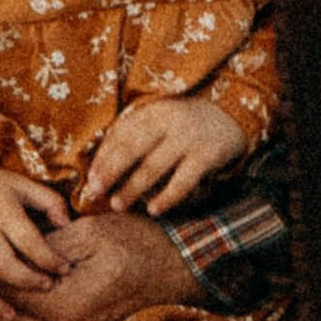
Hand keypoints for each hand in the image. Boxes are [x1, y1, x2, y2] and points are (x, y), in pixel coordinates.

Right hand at [0, 152, 67, 320]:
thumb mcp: (23, 184)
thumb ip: (50, 202)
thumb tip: (68, 223)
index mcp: (3, 212)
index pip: (29, 240)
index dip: (49, 259)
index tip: (64, 269)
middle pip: (2, 265)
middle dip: (27, 282)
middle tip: (46, 288)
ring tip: (12, 316)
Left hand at [5, 211, 203, 320]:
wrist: (178, 267)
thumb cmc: (137, 242)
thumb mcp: (87, 233)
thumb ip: (42, 248)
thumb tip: (7, 252)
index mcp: (66, 305)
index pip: (8, 292)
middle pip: (11, 314)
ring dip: (9, 301)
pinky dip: (27, 309)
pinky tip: (21, 288)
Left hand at [79, 96, 246, 215]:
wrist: (231, 116)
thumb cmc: (184, 124)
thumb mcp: (160, 120)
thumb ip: (136, 136)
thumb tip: (101, 166)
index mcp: (153, 111)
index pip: (122, 133)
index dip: (104, 156)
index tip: (90, 178)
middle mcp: (169, 121)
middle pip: (133, 147)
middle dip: (111, 170)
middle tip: (95, 191)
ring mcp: (189, 138)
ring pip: (154, 166)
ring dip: (133, 187)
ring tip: (117, 204)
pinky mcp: (207, 155)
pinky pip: (183, 180)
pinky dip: (167, 196)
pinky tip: (154, 209)